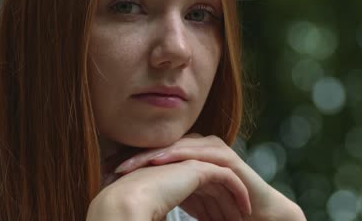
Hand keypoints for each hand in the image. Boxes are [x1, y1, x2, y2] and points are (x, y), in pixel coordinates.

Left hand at [115, 134, 306, 220]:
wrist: (256, 216)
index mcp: (185, 157)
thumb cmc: (221, 211)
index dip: (130, 163)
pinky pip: (197, 153)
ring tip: (127, 165)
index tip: (104, 173)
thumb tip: (135, 199)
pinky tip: (158, 160)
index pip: (152, 155)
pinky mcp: (225, 157)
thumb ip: (166, 192)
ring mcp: (211, 149)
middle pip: (159, 148)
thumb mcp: (186, 200)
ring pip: (174, 148)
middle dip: (134, 157)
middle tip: (109, 165)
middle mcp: (196, 149)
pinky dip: (177, 156)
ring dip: (150, 155)